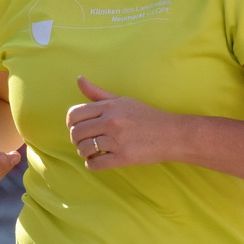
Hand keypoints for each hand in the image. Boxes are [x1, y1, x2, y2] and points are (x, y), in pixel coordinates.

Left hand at [66, 76, 180, 170]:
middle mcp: (111, 122)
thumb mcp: (122, 100)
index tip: (79, 127)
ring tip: (93, 151)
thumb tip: (79, 79)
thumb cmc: (146, 116)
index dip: (71, 123)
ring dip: (84, 152)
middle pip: (76, 133)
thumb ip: (98, 93)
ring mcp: (117, 140)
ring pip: (84, 149)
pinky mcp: (123, 157)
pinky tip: (99, 160)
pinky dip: (92, 164)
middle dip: (76, 139)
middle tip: (85, 141)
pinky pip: (95, 164)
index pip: (74, 114)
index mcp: (109, 106)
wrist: (172, 134)